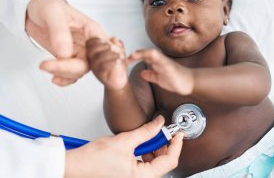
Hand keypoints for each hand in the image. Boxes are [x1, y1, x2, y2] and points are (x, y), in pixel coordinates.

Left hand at [26, 0, 107, 85]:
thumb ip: (60, 33)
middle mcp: (89, 43)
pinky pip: (72, 74)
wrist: (33, 10)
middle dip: (71, 69)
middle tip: (50, 67)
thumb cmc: (47, 5)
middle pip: (91, 64)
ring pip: (80, 71)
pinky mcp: (70, 59)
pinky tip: (54, 78)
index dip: (107, 64)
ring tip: (44, 65)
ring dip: (63, 73)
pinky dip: (65, 79)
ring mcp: (80, 52)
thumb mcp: (53, 13)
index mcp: (92, 31)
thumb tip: (65, 53)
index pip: (104, 51)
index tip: (96, 73)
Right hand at [64, 115, 183, 177]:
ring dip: (154, 149)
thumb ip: (146, 132)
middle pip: (163, 163)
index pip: (170, 161)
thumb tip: (159, 124)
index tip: (178, 134)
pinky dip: (145, 154)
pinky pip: (143, 166)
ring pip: (153, 165)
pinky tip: (140, 145)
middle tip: (162, 132)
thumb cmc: (91, 161)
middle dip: (163, 146)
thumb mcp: (124, 141)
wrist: (73, 167)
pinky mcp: (126, 176)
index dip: (176, 145)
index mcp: (141, 177)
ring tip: (148, 137)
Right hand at [86, 37, 126, 89]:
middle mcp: (92, 60)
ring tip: (120, 56)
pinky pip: (103, 66)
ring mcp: (95, 68)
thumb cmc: (118, 67)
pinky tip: (118, 62)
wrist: (120, 82)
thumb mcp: (120, 53)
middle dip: (105, 46)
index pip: (89, 43)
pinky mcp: (100, 75)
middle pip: (92, 49)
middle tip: (114, 49)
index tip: (110, 42)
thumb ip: (118, 45)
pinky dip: (112, 62)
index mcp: (95, 54)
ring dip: (111, 54)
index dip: (99, 40)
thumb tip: (114, 38)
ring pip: (98, 57)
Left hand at [127, 49, 193, 94]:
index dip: (132, 56)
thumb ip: (151, 75)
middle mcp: (159, 59)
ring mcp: (164, 62)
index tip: (121, 59)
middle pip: (144, 52)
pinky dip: (152, 57)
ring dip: (141, 53)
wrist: (189, 83)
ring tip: (131, 55)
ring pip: (151, 53)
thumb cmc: (175, 79)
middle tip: (121, 54)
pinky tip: (147, 58)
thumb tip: (142, 73)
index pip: (141, 56)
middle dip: (133, 52)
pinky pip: (160, 59)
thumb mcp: (159, 79)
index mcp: (155, 62)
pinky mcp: (169, 66)